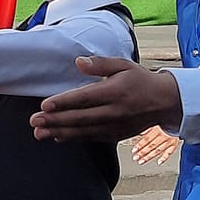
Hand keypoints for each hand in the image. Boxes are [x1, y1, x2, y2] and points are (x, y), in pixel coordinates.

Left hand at [31, 61, 182, 141]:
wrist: (164, 102)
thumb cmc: (140, 81)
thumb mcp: (123, 65)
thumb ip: (100, 64)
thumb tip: (78, 62)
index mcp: (115, 92)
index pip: (85, 98)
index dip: (64, 102)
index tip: (45, 105)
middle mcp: (113, 111)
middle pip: (79, 117)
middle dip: (55, 120)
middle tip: (34, 121)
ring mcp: (114, 126)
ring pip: (82, 131)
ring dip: (59, 132)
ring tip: (39, 133)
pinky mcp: (115, 135)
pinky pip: (90, 138)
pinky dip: (73, 138)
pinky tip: (57, 137)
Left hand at [131, 125, 180, 165]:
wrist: (180, 120)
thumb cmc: (167, 120)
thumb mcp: (156, 121)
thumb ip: (148, 128)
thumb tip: (140, 133)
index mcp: (157, 129)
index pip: (146, 139)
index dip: (139, 145)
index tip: (134, 150)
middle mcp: (163, 136)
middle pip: (151, 146)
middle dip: (142, 153)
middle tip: (136, 158)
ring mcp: (169, 141)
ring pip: (158, 150)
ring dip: (149, 156)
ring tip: (142, 161)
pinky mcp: (175, 144)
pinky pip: (169, 152)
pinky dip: (164, 158)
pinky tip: (159, 162)